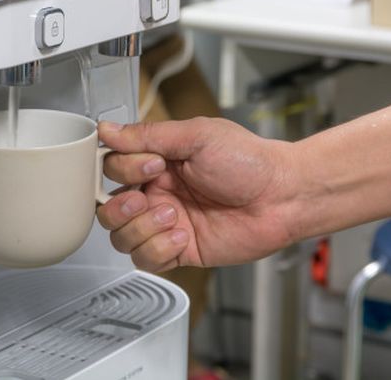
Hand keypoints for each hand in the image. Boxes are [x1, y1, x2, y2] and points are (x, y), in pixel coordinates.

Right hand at [97, 118, 295, 271]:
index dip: (124, 169)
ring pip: (121, 237)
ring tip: (174, 217)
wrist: (282, 197)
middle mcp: (157, 192)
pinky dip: (158, 250)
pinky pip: (145, 259)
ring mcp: (166, 223)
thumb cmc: (249, 162)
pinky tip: (181, 236)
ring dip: (141, 228)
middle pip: (108, 207)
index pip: (112, 168)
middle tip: (149, 197)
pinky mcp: (178, 250)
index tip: (153, 165)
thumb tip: (107, 129)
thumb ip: (149, 135)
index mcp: (157, 162)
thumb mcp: (197, 135)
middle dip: (122, 206)